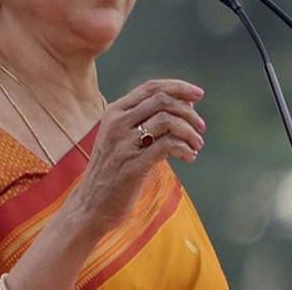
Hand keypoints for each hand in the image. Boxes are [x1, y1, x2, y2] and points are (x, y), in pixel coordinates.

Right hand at [68, 79, 206, 234]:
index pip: (151, 87)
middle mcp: (117, 123)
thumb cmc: (112, 170)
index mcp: (115, 112)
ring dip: (189, 131)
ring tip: (197, 145)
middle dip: (188, 111)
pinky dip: (184, 149)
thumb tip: (186, 105)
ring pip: (167, 121)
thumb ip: (146, 119)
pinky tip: (189, 157)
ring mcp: (123, 144)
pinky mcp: (132, 165)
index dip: (178, 87)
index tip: (199, 94)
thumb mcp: (121, 137)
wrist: (90, 204)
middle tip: (202, 127)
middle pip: (162, 100)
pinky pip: (167, 146)